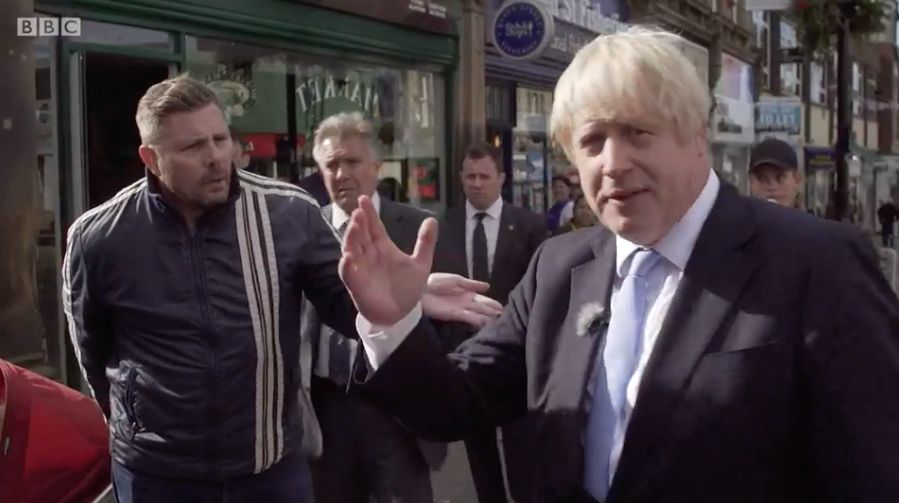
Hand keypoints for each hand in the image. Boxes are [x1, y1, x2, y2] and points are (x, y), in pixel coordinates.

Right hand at [339, 195, 435, 325]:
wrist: (401, 314)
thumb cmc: (407, 288)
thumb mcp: (421, 263)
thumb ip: (425, 242)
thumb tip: (432, 219)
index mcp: (383, 247)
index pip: (374, 226)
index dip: (369, 213)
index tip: (364, 198)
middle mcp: (369, 254)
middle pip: (361, 234)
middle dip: (359, 222)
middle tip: (359, 210)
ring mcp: (361, 268)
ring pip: (352, 249)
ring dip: (351, 238)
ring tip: (354, 226)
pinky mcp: (356, 284)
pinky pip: (348, 273)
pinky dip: (347, 265)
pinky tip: (348, 257)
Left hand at [422, 273, 503, 327]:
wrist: (420, 288)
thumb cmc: (435, 282)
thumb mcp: (456, 280)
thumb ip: (471, 284)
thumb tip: (488, 287)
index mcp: (467, 293)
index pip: (483, 299)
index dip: (493, 304)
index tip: (503, 308)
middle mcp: (466, 303)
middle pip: (483, 308)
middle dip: (493, 313)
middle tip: (505, 317)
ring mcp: (461, 309)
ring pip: (478, 314)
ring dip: (488, 318)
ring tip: (499, 322)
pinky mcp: (453, 314)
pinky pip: (468, 317)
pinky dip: (476, 320)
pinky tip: (485, 322)